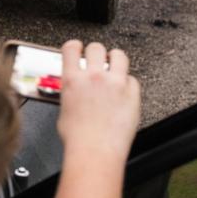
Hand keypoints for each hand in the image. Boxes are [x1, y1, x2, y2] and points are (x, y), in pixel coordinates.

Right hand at [56, 40, 140, 160]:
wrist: (95, 151)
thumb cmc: (78, 138)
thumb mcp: (64, 109)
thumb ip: (71, 93)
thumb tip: (74, 92)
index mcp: (72, 80)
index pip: (71, 48)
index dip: (75, 46)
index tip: (77, 49)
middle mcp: (94, 77)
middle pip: (97, 47)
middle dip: (97, 52)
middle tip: (98, 59)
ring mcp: (115, 84)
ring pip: (120, 55)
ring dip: (116, 59)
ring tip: (115, 66)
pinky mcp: (132, 94)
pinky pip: (133, 79)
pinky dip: (128, 83)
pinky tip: (124, 92)